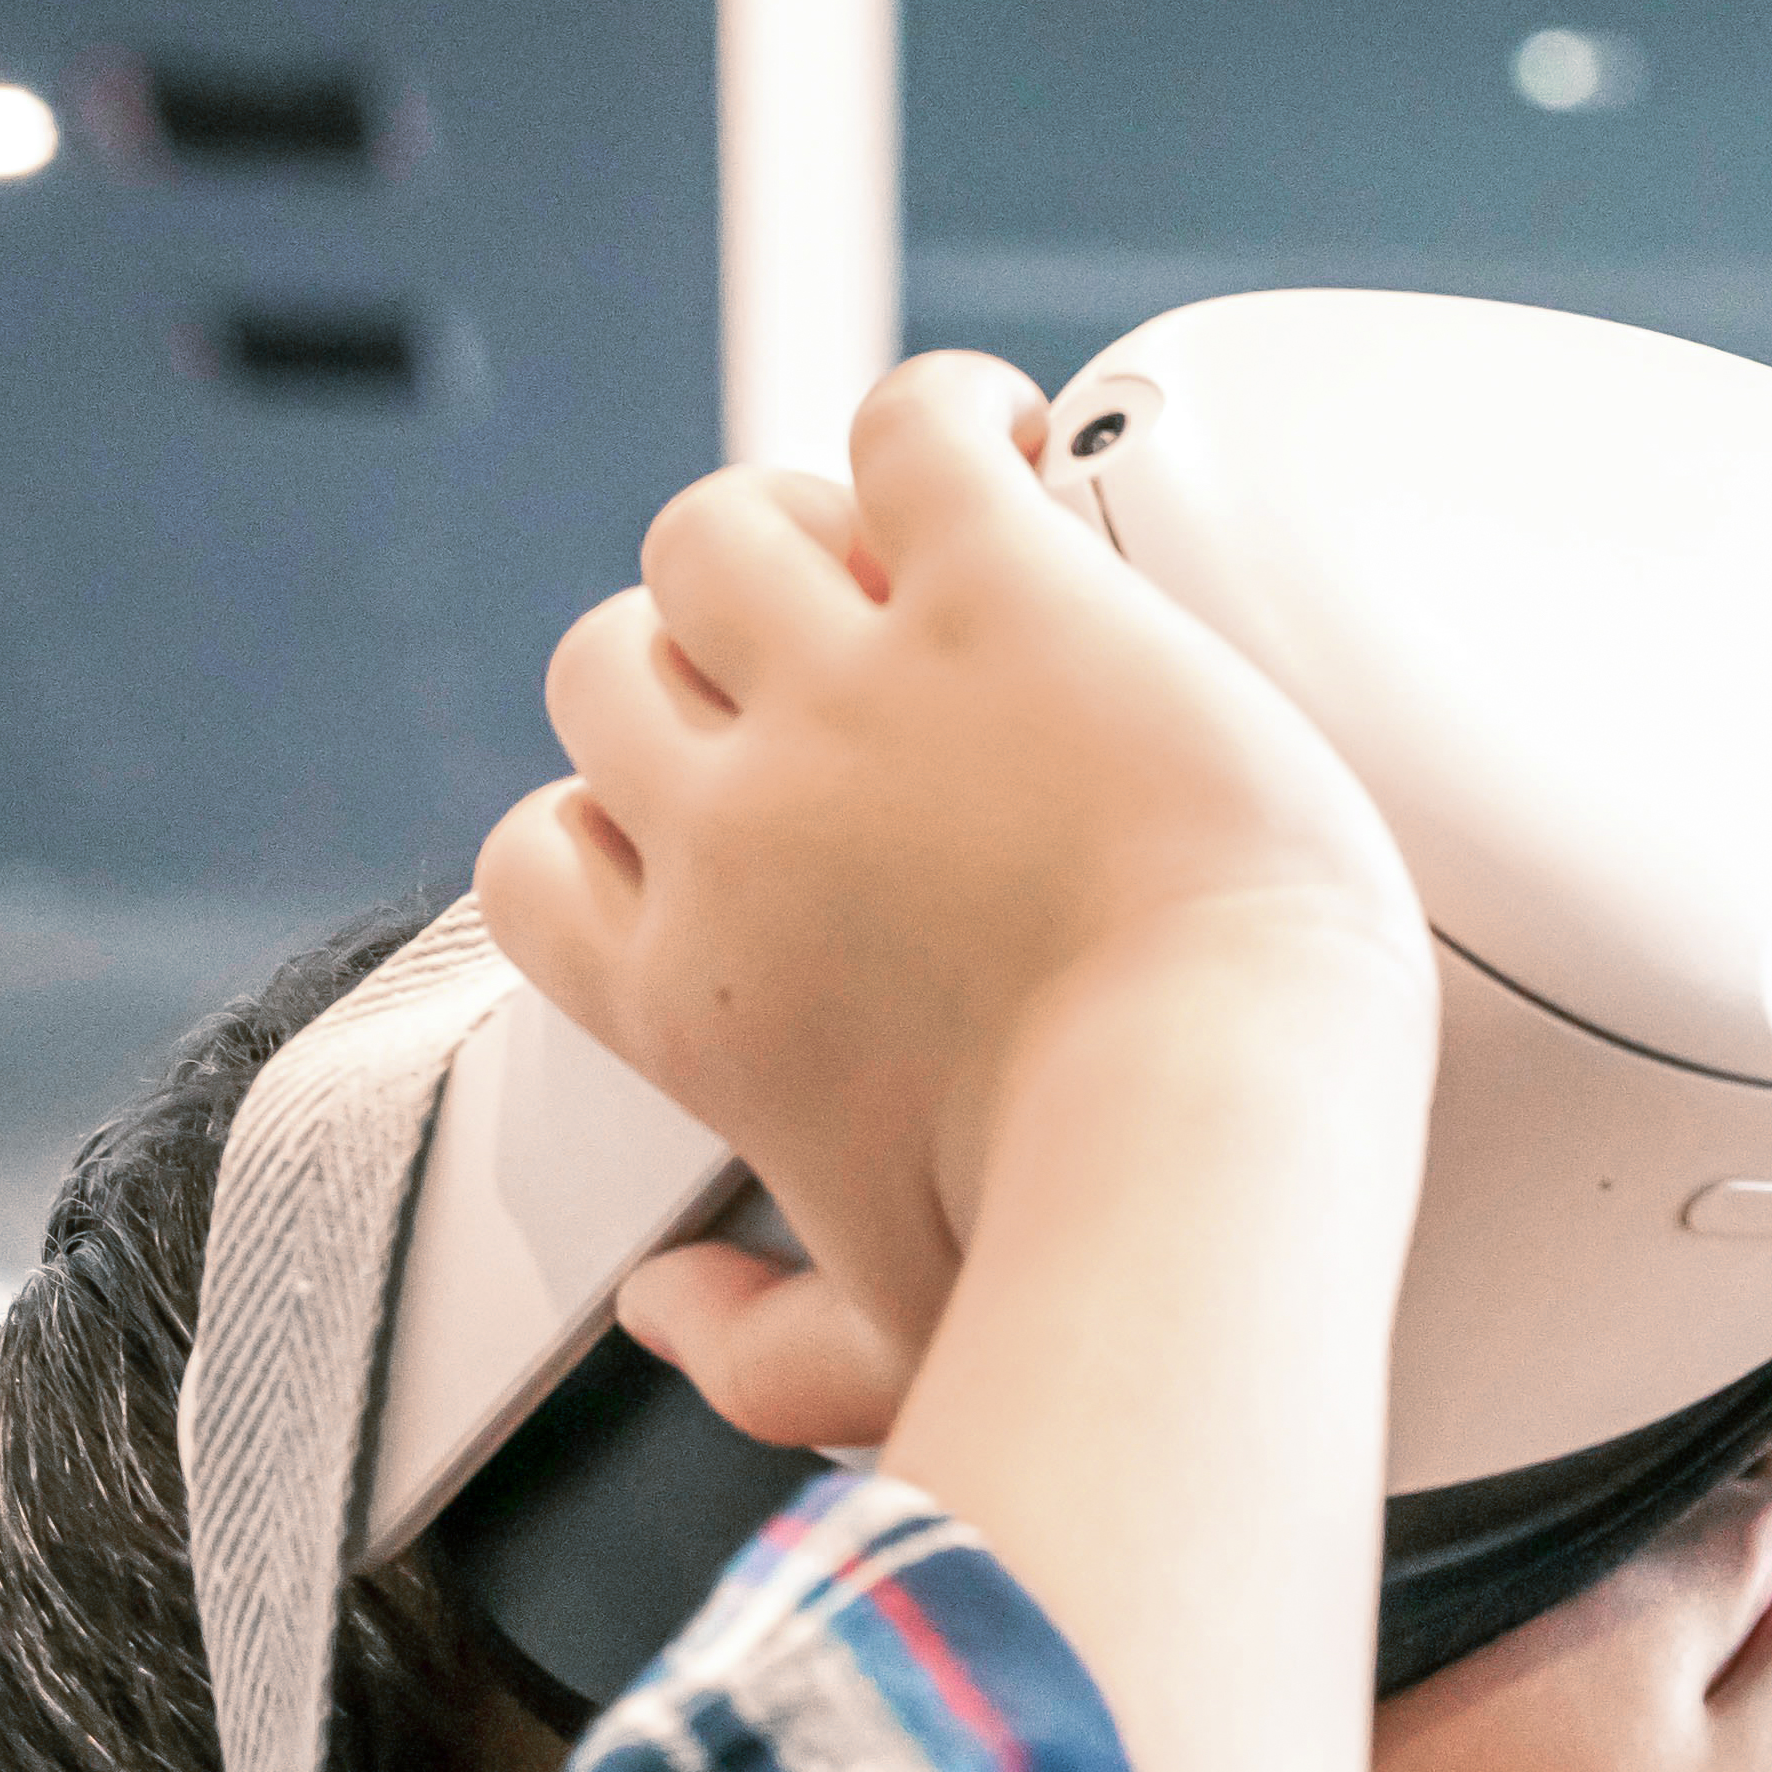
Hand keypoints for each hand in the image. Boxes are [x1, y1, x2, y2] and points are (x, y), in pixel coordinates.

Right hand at [468, 355, 1432, 1455]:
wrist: (1235, 1141)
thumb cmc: (1095, 1264)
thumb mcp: (900, 1344)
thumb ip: (771, 1355)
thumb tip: (670, 1322)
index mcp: (694, 999)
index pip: (535, 860)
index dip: (606, 819)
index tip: (704, 817)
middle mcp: (738, 830)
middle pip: (607, 665)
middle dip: (696, 661)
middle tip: (829, 676)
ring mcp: (858, 697)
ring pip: (718, 525)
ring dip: (794, 529)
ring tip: (907, 564)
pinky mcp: (999, 595)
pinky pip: (909, 428)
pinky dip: (944, 416)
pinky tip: (1013, 446)